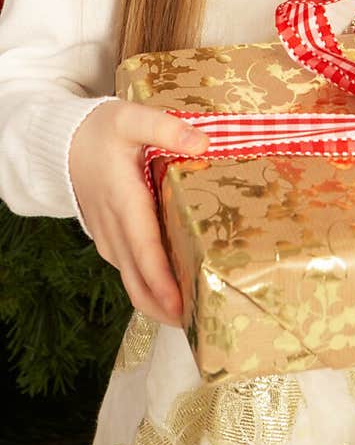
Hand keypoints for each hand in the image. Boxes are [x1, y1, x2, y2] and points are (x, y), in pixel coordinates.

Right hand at [69, 98, 207, 325]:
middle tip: (199, 325)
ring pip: (133, 281)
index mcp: (125, 202)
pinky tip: (175, 292)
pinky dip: (150, 287)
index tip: (181, 307)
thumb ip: (165, 128)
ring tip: (194, 316)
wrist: (63, 144)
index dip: (162, 283)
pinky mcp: (111, 240)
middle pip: (138, 282)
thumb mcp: (131, 118)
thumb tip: (202, 143)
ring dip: (159, 302)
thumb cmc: (100, 131)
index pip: (145, 252)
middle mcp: (116, 230)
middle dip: (166, 308)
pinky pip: (130, 271)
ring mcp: (110, 239)